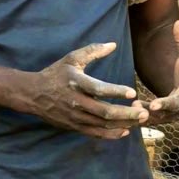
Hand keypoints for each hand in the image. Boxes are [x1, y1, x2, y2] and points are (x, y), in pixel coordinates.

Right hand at [21, 42, 148, 138]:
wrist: (34, 94)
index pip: (99, 89)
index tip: (132, 92)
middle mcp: (77, 102)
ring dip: (124, 124)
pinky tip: (126, 131)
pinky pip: (96, 133)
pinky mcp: (75, 127)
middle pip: (105, 112)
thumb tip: (113, 44)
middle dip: (127, 113)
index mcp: (76, 83)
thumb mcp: (71, 58)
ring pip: (103, 125)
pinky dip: (111, 134)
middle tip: (145, 112)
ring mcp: (76, 117)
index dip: (116, 91)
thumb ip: (93, 50)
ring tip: (141, 120)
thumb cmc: (55, 74)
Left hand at [137, 20, 178, 125]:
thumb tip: (178, 22)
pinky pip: (155, 120)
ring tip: (135, 107)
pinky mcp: (165, 118)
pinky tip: (130, 117)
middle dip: (166, 105)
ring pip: (163, 115)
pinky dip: (144, 119)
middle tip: (155, 105)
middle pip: (177, 104)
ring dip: (150, 113)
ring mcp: (176, 112)